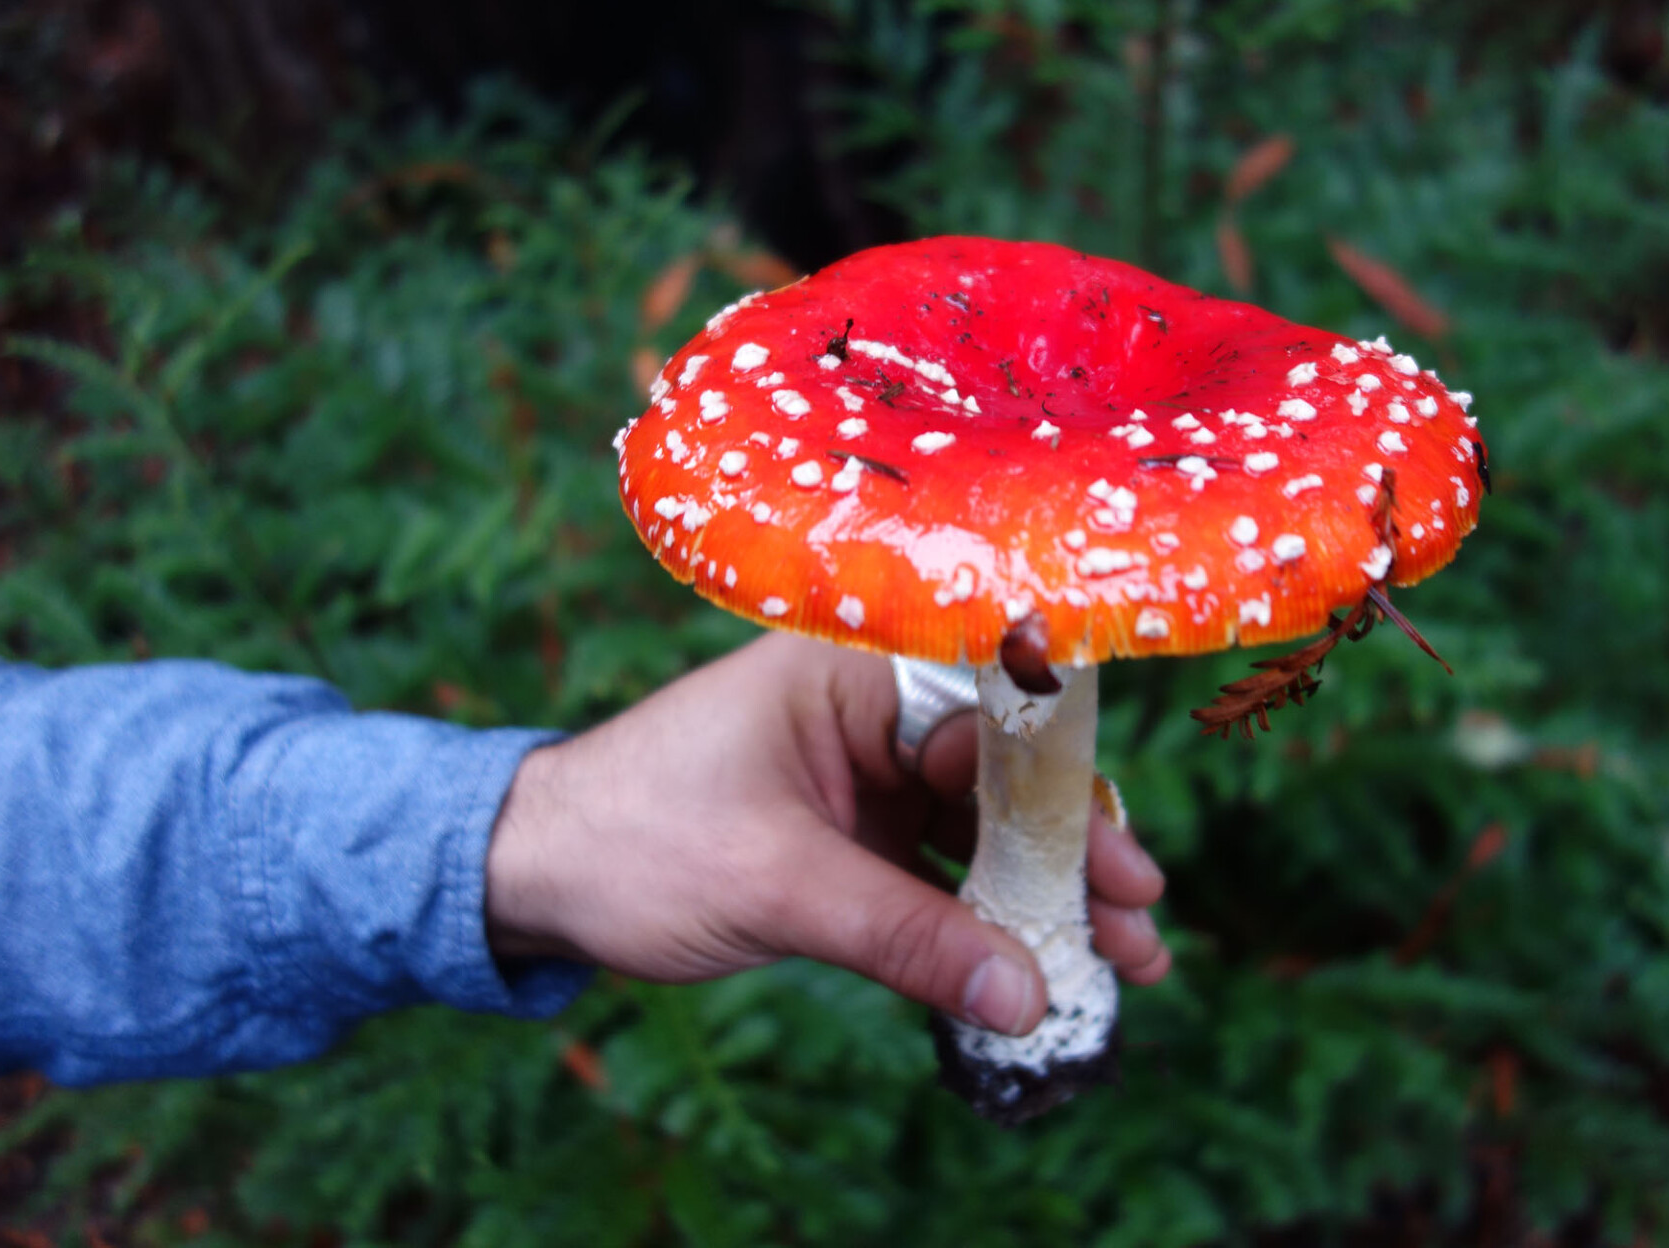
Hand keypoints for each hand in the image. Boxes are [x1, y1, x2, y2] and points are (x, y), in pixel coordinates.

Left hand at [485, 632, 1170, 1035]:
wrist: (529, 875)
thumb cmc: (634, 839)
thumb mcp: (777, 884)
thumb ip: (905, 936)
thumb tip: (1025, 993)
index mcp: (851, 675)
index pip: (990, 717)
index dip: (1065, 792)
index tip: (1123, 860)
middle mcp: (868, 719)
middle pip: (1000, 781)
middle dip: (1072, 856)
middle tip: (1140, 925)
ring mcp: (861, 783)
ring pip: (977, 835)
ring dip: (1040, 899)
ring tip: (1120, 963)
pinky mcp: (848, 842)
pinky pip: (936, 878)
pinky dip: (982, 925)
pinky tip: (1030, 970)